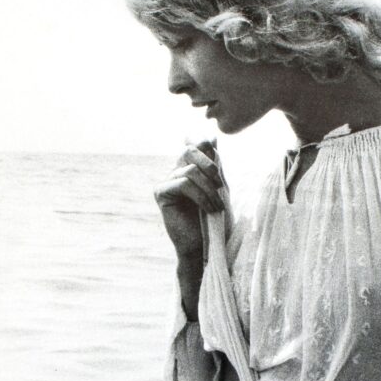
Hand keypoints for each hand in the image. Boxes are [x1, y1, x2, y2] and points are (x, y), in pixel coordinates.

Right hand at [154, 139, 223, 259]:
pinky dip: (202, 196)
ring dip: (210, 188)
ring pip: (191, 170)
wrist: (205, 244)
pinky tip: (209, 209)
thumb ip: (215, 163)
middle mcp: (174, 171)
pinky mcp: (161, 193)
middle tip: (220, 184)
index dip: (206, 146)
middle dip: (210, 164)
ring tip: (218, 205)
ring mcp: (166, 181)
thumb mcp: (218, 186)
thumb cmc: (213, 218)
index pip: (195, 144)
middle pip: (190, 150)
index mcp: (188, 168)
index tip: (217, 161)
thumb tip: (212, 136)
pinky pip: (184, 183)